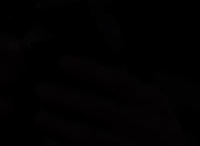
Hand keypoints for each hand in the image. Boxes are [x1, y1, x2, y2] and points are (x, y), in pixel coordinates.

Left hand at [34, 54, 191, 145]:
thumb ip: (129, 91)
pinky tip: (48, 142)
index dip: (87, 69)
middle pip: (96, 107)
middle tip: (41, 90)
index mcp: (150, 103)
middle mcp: (142, 126)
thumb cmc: (160, 131)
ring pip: (87, 135)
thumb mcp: (153, 104)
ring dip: (58, 124)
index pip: (116, 80)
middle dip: (64, 97)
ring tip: (39, 115)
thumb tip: (86, 73)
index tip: (63, 62)